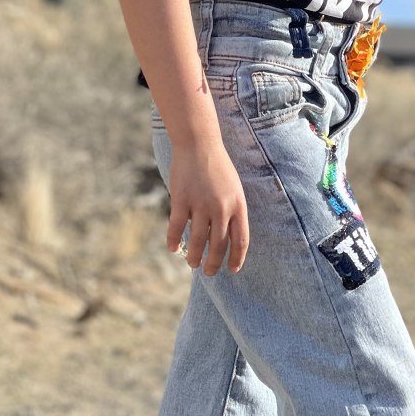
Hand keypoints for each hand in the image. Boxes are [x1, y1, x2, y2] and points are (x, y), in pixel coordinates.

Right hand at [167, 140, 249, 274]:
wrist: (199, 143)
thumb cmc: (217, 167)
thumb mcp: (234, 188)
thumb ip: (231, 211)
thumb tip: (226, 236)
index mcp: (238, 205)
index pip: (241, 240)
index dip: (237, 258)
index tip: (233, 269)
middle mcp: (222, 207)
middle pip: (219, 245)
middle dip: (214, 263)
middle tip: (209, 272)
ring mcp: (201, 204)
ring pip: (198, 240)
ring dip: (195, 256)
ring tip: (193, 264)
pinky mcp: (182, 199)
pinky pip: (177, 227)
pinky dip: (174, 240)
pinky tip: (173, 249)